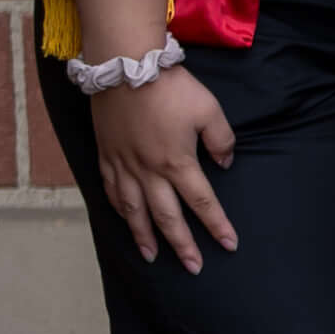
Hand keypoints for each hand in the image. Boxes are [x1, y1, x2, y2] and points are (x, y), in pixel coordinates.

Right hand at [88, 66, 242, 269]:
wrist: (124, 66)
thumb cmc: (170, 87)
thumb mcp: (209, 109)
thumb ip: (222, 140)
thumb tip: (225, 164)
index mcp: (177, 162)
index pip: (202, 202)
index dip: (216, 225)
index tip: (229, 245)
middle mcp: (148, 171)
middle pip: (166, 217)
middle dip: (182, 245)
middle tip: (194, 267)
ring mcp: (123, 165)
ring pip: (134, 211)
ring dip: (144, 237)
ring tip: (153, 257)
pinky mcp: (105, 155)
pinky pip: (111, 191)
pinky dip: (119, 210)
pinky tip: (126, 220)